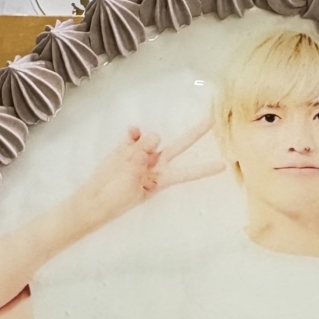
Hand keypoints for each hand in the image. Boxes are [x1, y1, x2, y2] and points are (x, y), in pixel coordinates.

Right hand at [82, 119, 224, 223]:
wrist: (95, 198)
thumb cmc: (116, 199)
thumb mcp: (133, 182)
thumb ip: (143, 157)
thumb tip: (153, 134)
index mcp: (162, 180)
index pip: (188, 173)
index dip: (204, 169)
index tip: (223, 166)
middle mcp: (156, 165)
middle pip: (181, 146)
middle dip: (196, 133)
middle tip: (212, 119)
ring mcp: (142, 154)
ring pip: (153, 138)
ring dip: (145, 142)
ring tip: (133, 155)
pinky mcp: (127, 147)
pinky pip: (136, 133)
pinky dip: (134, 133)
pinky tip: (131, 133)